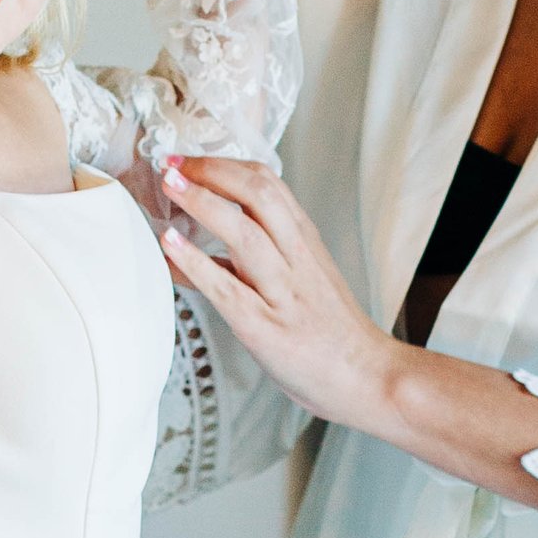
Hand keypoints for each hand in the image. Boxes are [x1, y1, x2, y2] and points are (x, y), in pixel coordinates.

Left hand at [159, 157, 402, 432]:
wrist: (368, 378)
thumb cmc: (331, 335)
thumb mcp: (298, 283)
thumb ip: (250, 264)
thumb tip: (190, 252)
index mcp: (304, 242)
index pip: (267, 184)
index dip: (223, 165)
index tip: (189, 159)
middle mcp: (296, 258)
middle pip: (259, 193)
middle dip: (211, 171)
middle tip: (172, 163)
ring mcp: (282, 291)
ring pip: (244, 232)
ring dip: (201, 203)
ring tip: (169, 185)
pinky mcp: (265, 327)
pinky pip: (227, 288)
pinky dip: (195, 262)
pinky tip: (170, 245)